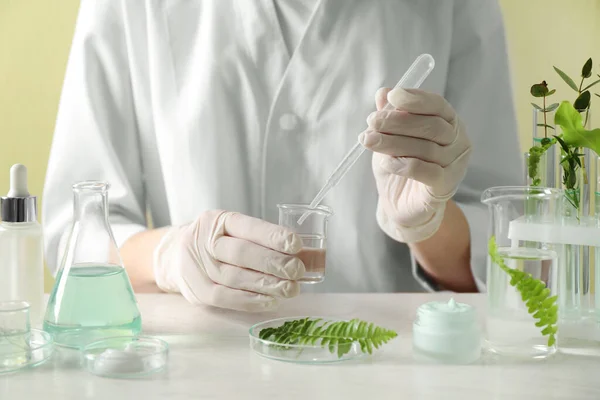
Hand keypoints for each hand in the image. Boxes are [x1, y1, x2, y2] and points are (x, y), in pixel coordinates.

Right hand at [153, 210, 305, 311]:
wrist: (174, 257)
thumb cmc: (217, 244)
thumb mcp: (233, 232)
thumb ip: (263, 241)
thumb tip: (306, 256)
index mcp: (217, 220)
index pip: (247, 226)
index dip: (272, 236)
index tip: (296, 244)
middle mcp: (203, 241)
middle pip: (241, 253)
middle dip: (273, 262)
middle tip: (298, 270)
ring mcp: (197, 267)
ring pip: (235, 277)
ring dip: (266, 285)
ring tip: (290, 288)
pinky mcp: (196, 291)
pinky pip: (225, 298)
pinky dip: (250, 301)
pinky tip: (270, 301)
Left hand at [359, 87, 471, 242]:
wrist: (401, 204)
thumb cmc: (400, 166)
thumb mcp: (391, 136)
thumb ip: (391, 114)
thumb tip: (382, 92)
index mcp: (449, 124)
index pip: (437, 105)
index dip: (415, 99)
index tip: (391, 96)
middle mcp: (458, 142)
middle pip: (430, 126)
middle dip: (396, 121)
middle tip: (371, 121)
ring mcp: (455, 165)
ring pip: (424, 148)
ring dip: (391, 142)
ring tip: (368, 140)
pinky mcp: (445, 186)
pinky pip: (423, 170)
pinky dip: (401, 164)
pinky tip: (385, 162)